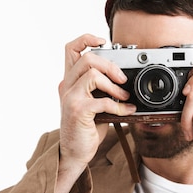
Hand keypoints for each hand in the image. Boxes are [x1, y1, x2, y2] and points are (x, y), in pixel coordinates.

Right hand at [58, 34, 136, 174]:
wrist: (74, 152)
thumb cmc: (86, 128)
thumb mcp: (93, 103)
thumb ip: (101, 89)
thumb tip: (124, 79)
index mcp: (70, 81)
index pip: (71, 49)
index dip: (86, 39)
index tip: (103, 41)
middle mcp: (67, 85)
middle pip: (87, 58)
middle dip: (110, 66)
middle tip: (123, 80)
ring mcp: (70, 97)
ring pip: (93, 74)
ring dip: (115, 86)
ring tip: (124, 97)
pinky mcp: (77, 110)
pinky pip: (101, 100)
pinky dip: (118, 107)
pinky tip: (126, 112)